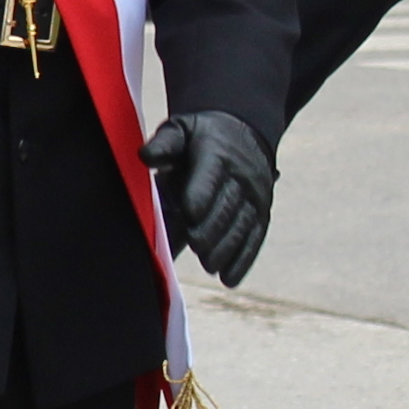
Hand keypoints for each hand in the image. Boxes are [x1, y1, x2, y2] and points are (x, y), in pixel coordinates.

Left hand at [143, 109, 276, 282]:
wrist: (243, 131)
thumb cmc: (200, 136)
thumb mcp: (182, 129)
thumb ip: (165, 143)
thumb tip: (146, 155)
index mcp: (217, 154)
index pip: (210, 176)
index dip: (201, 195)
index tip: (189, 213)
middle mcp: (241, 176)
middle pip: (227, 206)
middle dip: (213, 228)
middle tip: (198, 246)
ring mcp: (255, 197)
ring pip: (242, 225)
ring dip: (228, 248)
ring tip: (210, 265)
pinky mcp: (262, 213)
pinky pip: (255, 238)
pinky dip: (243, 260)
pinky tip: (229, 278)